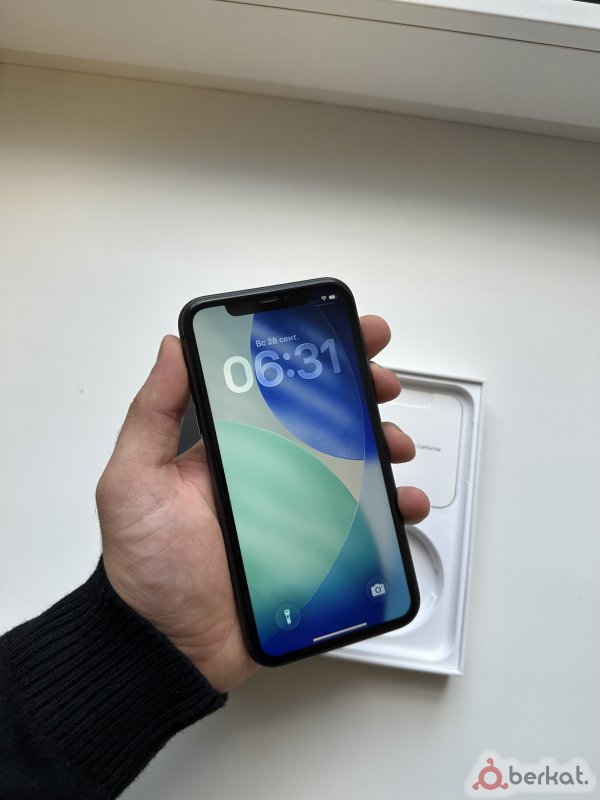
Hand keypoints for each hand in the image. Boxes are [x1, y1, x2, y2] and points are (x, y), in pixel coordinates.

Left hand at [97, 317, 428, 692]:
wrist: (166, 646)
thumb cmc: (146, 564)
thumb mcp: (134, 478)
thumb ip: (152, 413)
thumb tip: (172, 347)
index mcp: (229, 446)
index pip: (276, 389)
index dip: (312, 360)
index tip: (343, 336)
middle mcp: (266, 471)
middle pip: (323, 421)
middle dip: (359, 394)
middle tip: (381, 384)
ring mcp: (294, 511)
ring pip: (350, 466)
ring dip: (382, 447)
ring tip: (395, 445)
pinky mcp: (314, 550)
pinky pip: (362, 524)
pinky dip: (390, 511)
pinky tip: (403, 504)